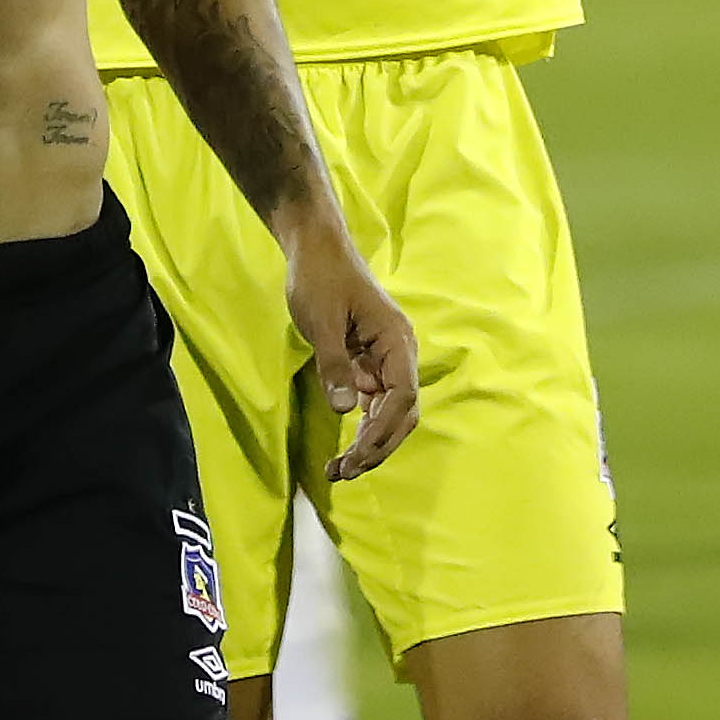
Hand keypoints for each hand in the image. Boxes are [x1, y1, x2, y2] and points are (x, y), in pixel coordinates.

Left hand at [285, 222, 421, 480]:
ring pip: (390, 413)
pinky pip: (374, 403)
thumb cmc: (320, 276)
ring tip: (341, 469)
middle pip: (403, 411)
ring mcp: (384, 360)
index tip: (356, 453)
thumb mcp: (322, 320)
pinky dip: (362, 427)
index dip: (383, 430)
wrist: (315, 248)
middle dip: (379, 446)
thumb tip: (344, 409)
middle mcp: (398, 353)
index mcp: (396, 339)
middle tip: (345, 472)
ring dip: (371, 442)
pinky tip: (344, 446)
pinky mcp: (368, 363)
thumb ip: (333, 365)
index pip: (403, 394)